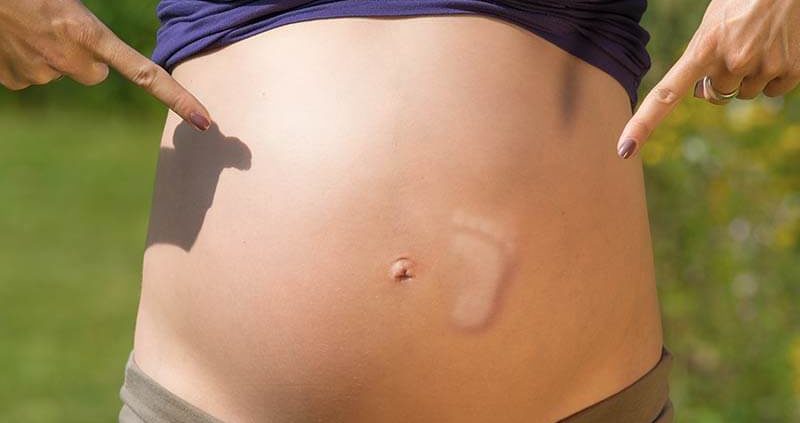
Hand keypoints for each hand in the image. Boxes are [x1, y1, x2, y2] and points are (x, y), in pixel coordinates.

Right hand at [0, 0, 211, 130]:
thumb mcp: (71, 1)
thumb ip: (93, 28)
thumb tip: (104, 51)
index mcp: (88, 34)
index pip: (146, 74)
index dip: (178, 98)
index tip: (205, 122)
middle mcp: (69, 60)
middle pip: (95, 75)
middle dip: (84, 57)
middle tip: (59, 28)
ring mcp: (40, 73)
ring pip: (60, 72)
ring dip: (50, 54)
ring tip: (29, 26)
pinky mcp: (14, 81)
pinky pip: (31, 75)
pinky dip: (23, 58)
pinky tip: (12, 36)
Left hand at [617, 0, 799, 158]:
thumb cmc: (743, 2)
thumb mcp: (712, 25)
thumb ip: (701, 59)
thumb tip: (706, 93)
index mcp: (702, 50)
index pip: (665, 95)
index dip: (642, 124)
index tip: (624, 149)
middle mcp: (729, 62)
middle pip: (716, 95)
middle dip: (723, 77)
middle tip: (737, 45)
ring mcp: (761, 68)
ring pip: (745, 94)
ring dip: (750, 74)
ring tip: (760, 41)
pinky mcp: (789, 71)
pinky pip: (773, 91)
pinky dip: (776, 75)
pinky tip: (778, 48)